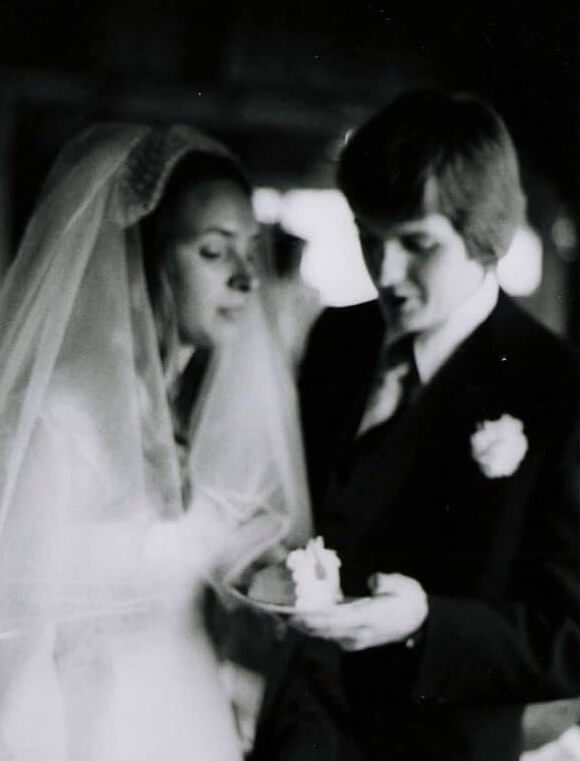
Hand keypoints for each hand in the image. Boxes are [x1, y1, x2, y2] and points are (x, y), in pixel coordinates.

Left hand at [290, 573, 427, 651]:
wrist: (420, 623)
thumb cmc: (410, 601)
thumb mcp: (402, 586)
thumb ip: (383, 583)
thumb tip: (371, 583)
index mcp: (367, 619)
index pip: (334, 619)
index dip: (312, 616)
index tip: (292, 612)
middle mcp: (357, 633)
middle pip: (322, 629)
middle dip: (299, 621)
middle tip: (277, 611)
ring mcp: (353, 639)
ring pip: (322, 632)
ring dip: (303, 623)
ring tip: (282, 613)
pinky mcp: (351, 638)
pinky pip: (327, 632)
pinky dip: (313, 623)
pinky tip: (300, 614)